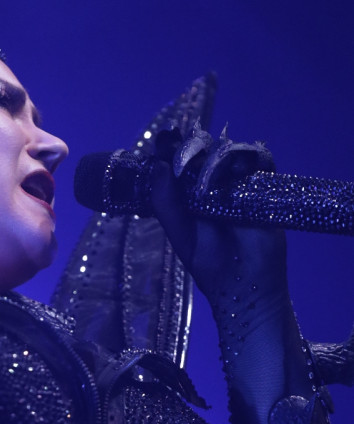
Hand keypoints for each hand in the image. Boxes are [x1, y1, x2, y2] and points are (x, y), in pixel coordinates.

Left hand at [148, 126, 288, 311]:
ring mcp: (239, 184)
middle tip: (185, 156)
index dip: (171, 148)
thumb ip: (166, 202)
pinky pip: (260, 161)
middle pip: (204, 150)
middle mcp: (213, 184)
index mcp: (189, 194)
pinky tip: (238, 172)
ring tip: (210, 180)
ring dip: (218, 157)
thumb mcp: (180, 234)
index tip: (165, 139)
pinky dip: (249, 158)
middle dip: (193, 148)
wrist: (244, 285)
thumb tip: (158, 165)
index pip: (180, 162)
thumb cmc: (210, 263)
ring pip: (230, 151)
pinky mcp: (264, 188)